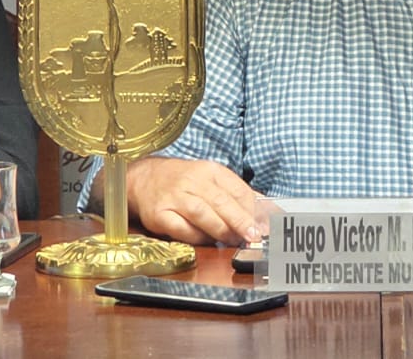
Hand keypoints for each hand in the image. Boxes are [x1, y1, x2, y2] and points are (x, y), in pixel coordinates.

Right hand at [126, 157, 263, 245]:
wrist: (144, 178)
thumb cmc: (184, 181)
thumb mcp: (211, 179)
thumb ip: (238, 195)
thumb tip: (267, 212)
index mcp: (210, 171)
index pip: (237, 189)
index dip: (253, 209)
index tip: (265, 225)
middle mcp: (192, 181)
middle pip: (221, 201)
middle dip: (241, 220)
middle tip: (254, 235)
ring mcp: (175, 197)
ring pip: (203, 214)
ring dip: (221, 230)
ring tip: (234, 240)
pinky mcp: (159, 214)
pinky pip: (182, 229)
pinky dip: (196, 237)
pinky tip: (206, 240)